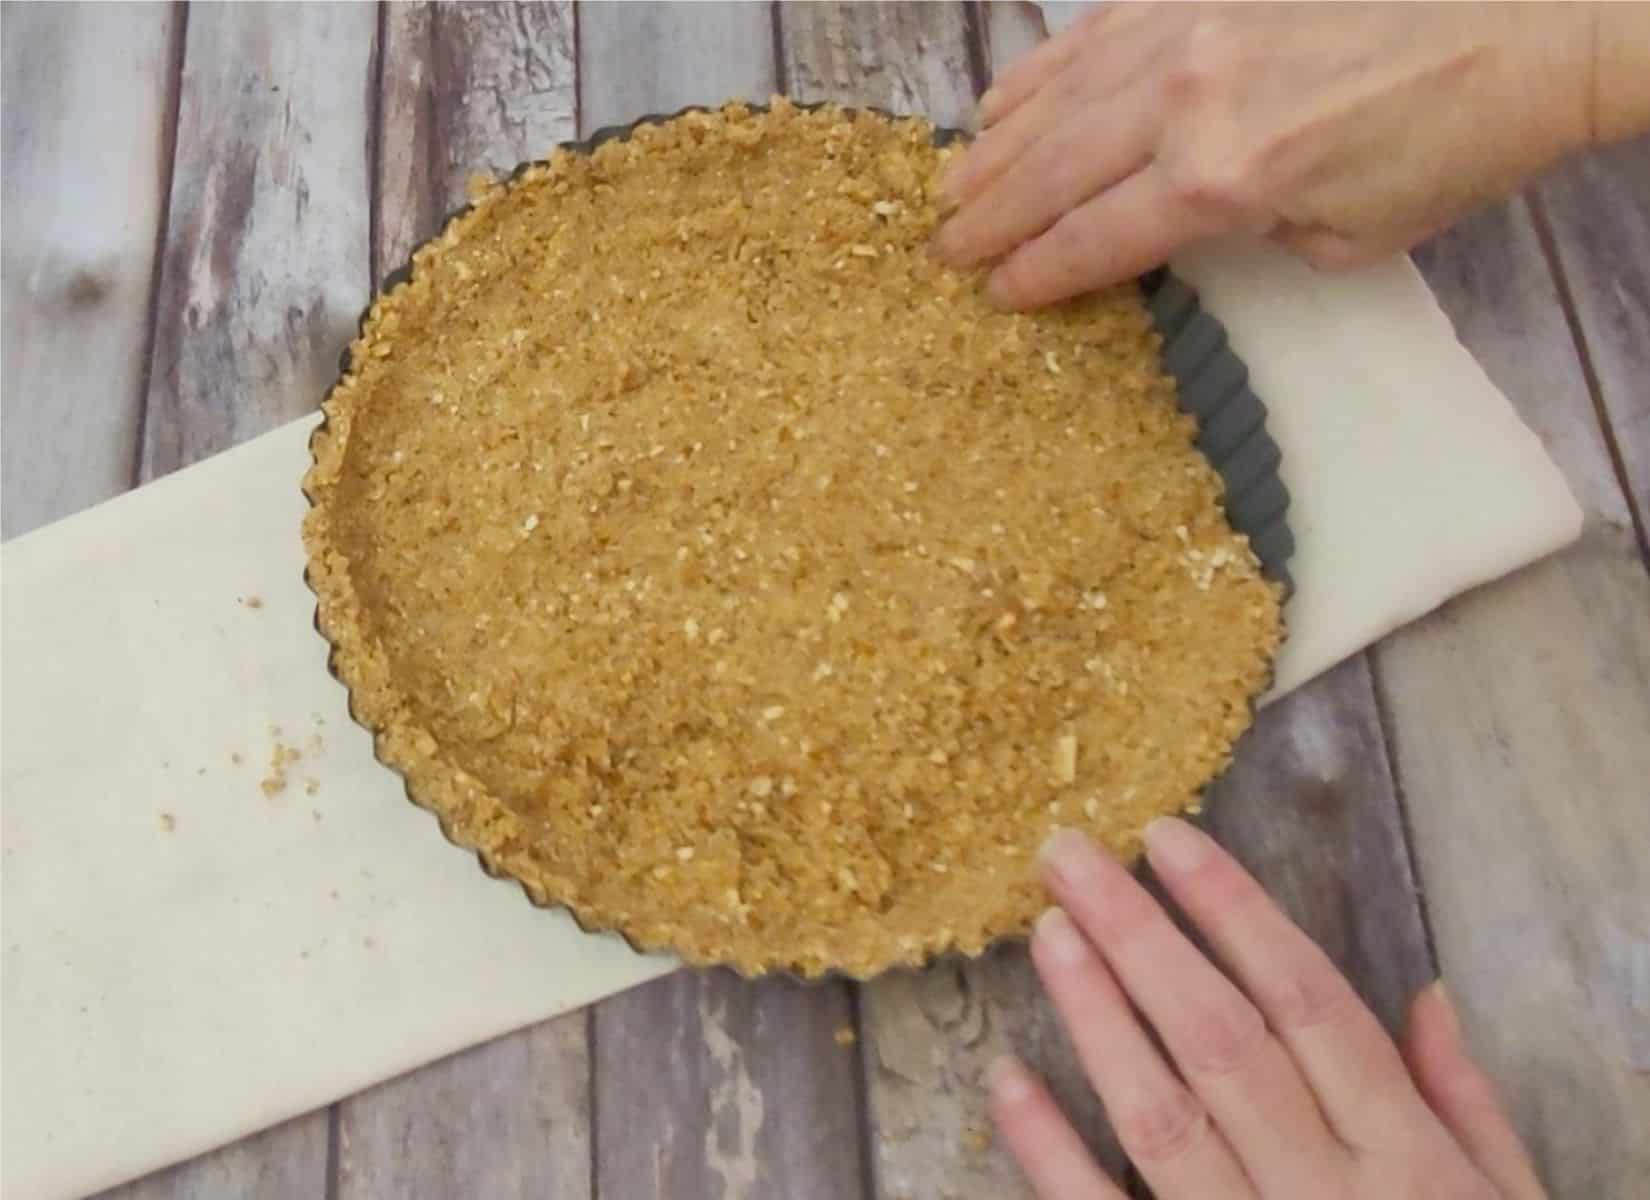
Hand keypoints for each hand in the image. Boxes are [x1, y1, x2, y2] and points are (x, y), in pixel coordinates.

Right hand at [935, 3, 1601, 307]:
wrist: (1533, 15)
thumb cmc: (1454, 141)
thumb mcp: (1351, 236)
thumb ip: (1254, 234)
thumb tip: (1196, 222)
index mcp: (1221, 179)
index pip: (1095, 238)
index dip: (1035, 272)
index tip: (994, 294)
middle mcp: (1184, 101)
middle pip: (1053, 170)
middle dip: (989, 217)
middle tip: (942, 250)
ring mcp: (1184, 31)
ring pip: (1055, 97)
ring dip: (995, 149)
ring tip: (951, 185)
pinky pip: (1091, 34)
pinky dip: (1039, 74)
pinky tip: (1003, 103)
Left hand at [991, 821, 1545, 1197]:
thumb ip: (1469, 1105)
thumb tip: (1426, 993)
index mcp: (1408, 1159)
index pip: (1308, 1004)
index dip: (1234, 912)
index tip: (1166, 838)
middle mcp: (1327, 1191)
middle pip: (1220, 1039)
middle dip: (1138, 935)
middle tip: (1064, 853)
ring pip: (1163, 1117)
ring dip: (1096, 1019)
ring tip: (1044, 933)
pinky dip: (1051, 1155)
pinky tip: (1006, 1082)